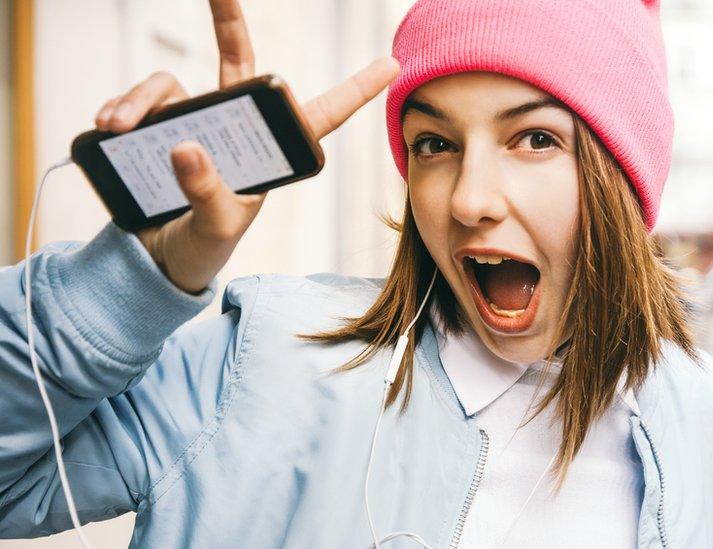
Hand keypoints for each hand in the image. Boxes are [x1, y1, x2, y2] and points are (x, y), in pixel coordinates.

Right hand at [92, 0, 399, 292]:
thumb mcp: (216, 226)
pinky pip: (144, 101)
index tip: (390, 63)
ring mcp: (197, 121)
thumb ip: (207, 193)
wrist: (159, 257)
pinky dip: (123, 109)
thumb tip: (186, 146)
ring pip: (174, 83)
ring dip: (143, 98)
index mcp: (273, 151)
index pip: (321, 114)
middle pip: (238, 61)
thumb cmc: (206, 243)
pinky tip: (109, 126)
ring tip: (120, 126)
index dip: (355, 90)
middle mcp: (238, 127)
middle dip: (227, 19)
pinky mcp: (160, 126)